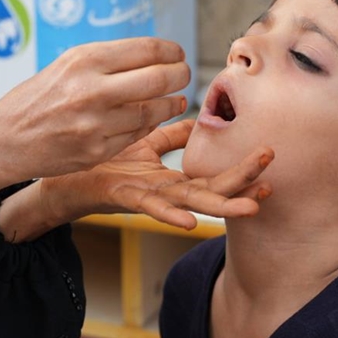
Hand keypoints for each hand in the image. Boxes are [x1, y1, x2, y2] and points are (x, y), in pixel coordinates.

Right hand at [0, 37, 189, 202]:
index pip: (146, 49)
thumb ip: (108, 61)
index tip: (177, 55)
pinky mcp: (97, 151)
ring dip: (170, 103)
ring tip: (175, 99)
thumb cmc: (36, 98)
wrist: (5, 139)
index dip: (171, 52)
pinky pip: (137, 134)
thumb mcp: (67, 65)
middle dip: (180, 76)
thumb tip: (154, 55)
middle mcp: (92, 90)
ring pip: (153, 111)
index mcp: (84, 60)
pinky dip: (149, 124)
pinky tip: (152, 118)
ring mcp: (96, 124)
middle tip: (183, 76)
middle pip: (158, 79)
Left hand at [38, 119, 273, 230]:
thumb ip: (172, 134)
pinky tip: (189, 223)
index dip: (241, 170)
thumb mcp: (145, 142)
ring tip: (249, 209)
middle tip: (271, 182)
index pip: (214, 178)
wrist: (65, 174)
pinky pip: (148, 207)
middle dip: (241, 187)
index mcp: (171, 180)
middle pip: (210, 193)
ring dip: (220, 207)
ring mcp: (146, 196)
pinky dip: (168, 215)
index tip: (270, 157)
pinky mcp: (123, 196)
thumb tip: (198, 115)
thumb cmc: (106, 160)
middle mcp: (164, 192)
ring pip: (188, 204)